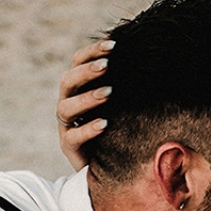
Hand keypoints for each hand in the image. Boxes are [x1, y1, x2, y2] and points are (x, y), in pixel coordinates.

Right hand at [56, 40, 114, 170]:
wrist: (111, 165)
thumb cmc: (119, 126)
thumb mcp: (123, 101)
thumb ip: (125, 82)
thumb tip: (144, 54)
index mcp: (79, 87)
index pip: (78, 62)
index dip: (92, 52)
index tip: (113, 45)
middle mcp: (69, 103)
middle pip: (68, 81)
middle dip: (87, 72)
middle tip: (107, 67)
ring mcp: (67, 126)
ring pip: (66, 108)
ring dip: (87, 98)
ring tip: (108, 93)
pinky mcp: (70, 148)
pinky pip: (73, 137)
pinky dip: (88, 129)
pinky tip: (105, 124)